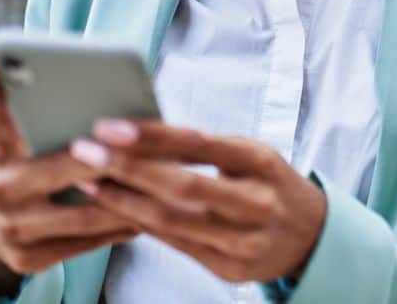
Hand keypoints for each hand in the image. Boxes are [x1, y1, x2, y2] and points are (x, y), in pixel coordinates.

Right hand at [0, 60, 140, 293]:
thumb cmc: (17, 169)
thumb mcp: (7, 138)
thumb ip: (3, 106)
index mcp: (2, 159)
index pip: (27, 132)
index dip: (59, 118)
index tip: (100, 115)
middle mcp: (3, 198)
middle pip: (75, 173)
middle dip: (118, 160)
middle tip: (161, 146)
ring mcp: (16, 234)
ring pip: (88, 215)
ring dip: (131, 199)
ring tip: (169, 181)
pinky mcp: (31, 262)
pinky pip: (89, 243)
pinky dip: (122, 228)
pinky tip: (151, 214)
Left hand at [68, 120, 327, 282]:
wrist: (312, 234)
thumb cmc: (269, 182)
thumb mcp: (250, 154)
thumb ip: (204, 148)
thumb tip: (139, 132)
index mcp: (261, 161)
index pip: (200, 145)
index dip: (152, 136)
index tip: (110, 127)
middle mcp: (256, 202)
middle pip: (182, 186)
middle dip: (127, 168)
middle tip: (84, 152)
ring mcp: (245, 240)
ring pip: (173, 221)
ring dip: (124, 202)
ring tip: (88, 182)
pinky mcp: (231, 269)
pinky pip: (176, 245)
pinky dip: (142, 226)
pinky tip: (115, 210)